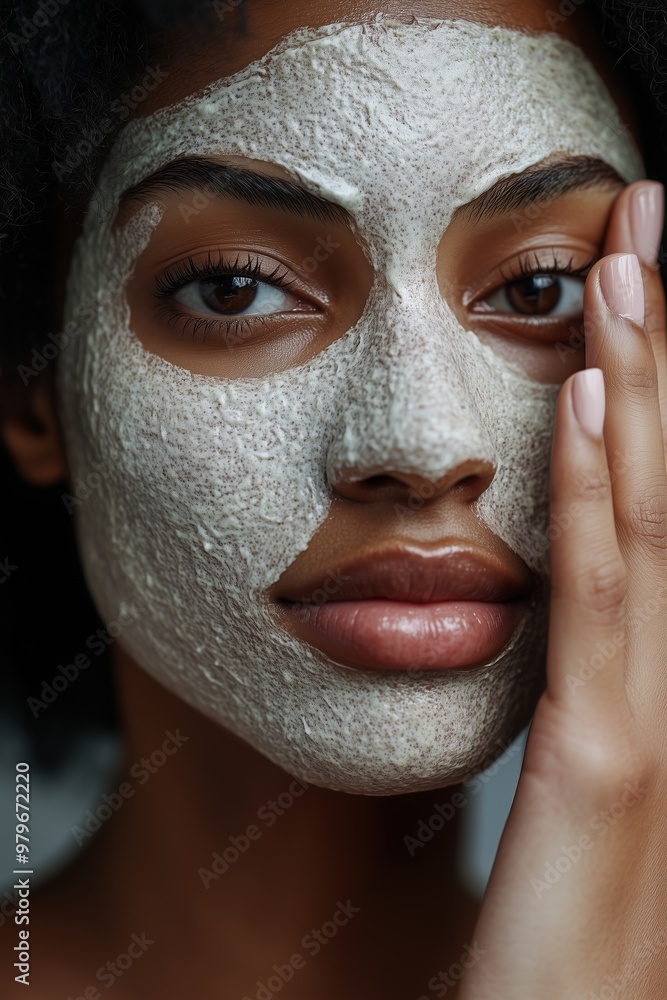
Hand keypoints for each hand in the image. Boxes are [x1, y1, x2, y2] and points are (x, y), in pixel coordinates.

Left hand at [460, 180, 666, 999]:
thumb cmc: (574, 919)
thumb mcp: (580, 766)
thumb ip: (585, 670)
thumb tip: (575, 582)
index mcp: (655, 662)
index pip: (655, 495)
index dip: (654, 384)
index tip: (630, 283)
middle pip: (664, 475)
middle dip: (658, 345)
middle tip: (645, 222)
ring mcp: (648, 706)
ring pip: (643, 512)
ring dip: (634, 383)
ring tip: (623, 268)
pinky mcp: (599, 755)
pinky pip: (598, 599)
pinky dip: (592, 494)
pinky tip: (574, 403)